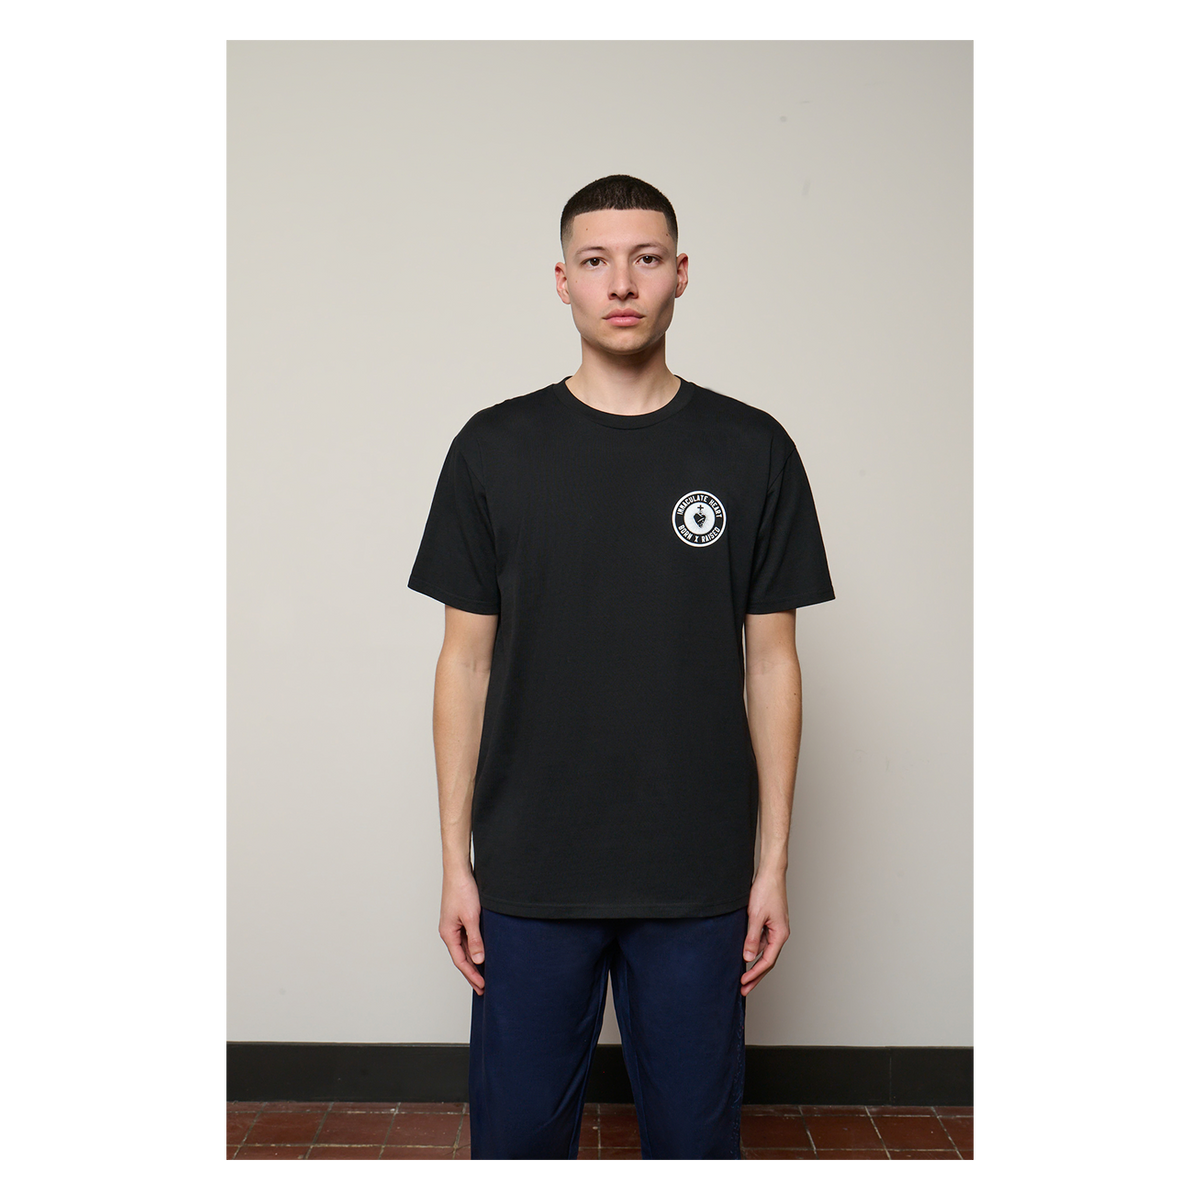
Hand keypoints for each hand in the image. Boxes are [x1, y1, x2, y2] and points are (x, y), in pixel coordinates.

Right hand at [439, 869, 484, 995]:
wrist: (459, 870)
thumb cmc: (462, 890)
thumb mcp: (472, 917)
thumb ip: (475, 940)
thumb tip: (478, 960)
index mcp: (448, 933)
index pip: (460, 961)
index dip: (472, 975)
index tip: (482, 986)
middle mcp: (449, 931)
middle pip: (461, 957)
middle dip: (472, 973)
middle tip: (483, 988)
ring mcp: (454, 925)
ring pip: (464, 948)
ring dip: (474, 961)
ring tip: (485, 974)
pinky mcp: (460, 917)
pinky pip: (467, 938)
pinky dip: (475, 948)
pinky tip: (483, 952)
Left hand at [740, 871, 788, 996]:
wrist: (770, 874)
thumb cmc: (766, 892)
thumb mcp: (755, 916)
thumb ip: (751, 938)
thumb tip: (747, 957)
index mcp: (780, 934)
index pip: (767, 961)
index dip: (755, 974)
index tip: (743, 983)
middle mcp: (780, 934)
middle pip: (768, 961)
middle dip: (756, 976)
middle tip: (744, 990)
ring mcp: (775, 929)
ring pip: (764, 952)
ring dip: (753, 964)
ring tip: (742, 977)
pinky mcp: (769, 923)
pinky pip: (762, 941)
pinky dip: (753, 950)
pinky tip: (744, 955)